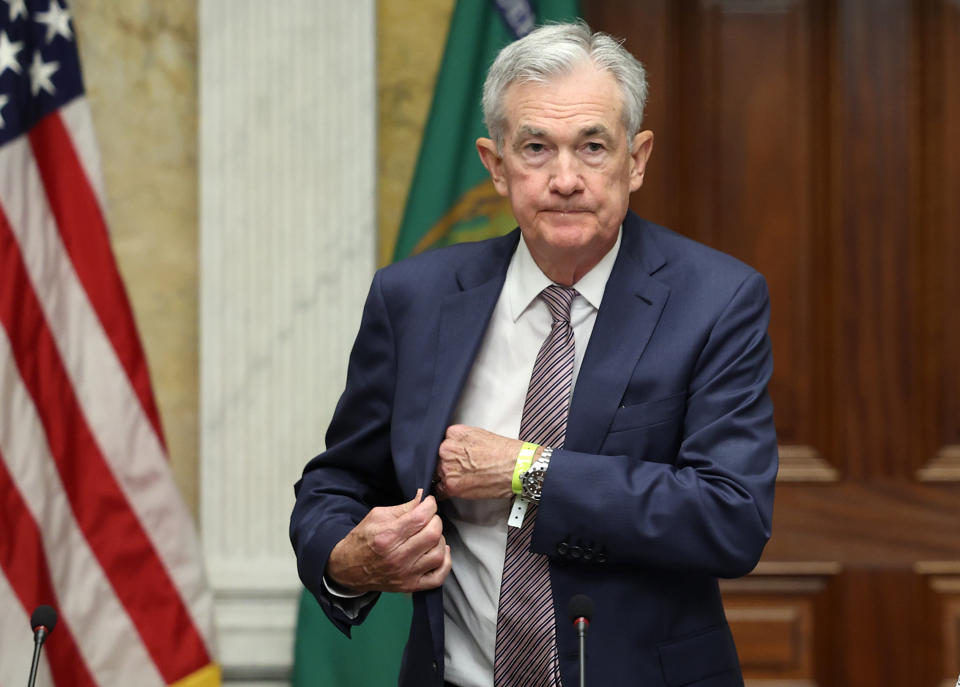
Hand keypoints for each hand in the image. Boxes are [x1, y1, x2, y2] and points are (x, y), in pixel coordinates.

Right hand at [326, 490, 450, 593]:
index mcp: (387, 537)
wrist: (348, 568)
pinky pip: (438, 577)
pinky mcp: (410, 586)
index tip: (429, 502)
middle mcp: (398, 557)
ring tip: (430, 535)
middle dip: (436, 520)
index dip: (430, 505)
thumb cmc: (362, 540)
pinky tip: (438, 551)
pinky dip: (445, 563)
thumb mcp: (376, 516)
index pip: (421, 518)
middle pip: (433, 534)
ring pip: (438, 554)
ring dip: (439, 540)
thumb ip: (403, 508)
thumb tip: (423, 498)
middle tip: (429, 518)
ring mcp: (406, 574)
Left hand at [435, 425, 519, 499]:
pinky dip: (444, 492)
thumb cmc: (504, 452)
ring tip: (462, 478)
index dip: (447, 450)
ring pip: (437, 473)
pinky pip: (439, 491)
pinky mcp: (451, 486)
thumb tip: (456, 446)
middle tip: (460, 467)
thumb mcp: (480, 434)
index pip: (440, 441)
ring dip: (445, 477)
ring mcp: (447, 468)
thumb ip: (462, 439)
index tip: (452, 455)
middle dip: (446, 462)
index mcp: (454, 434)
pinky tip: (452, 489)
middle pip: (437, 457)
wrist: (516, 467)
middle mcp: (447, 449)